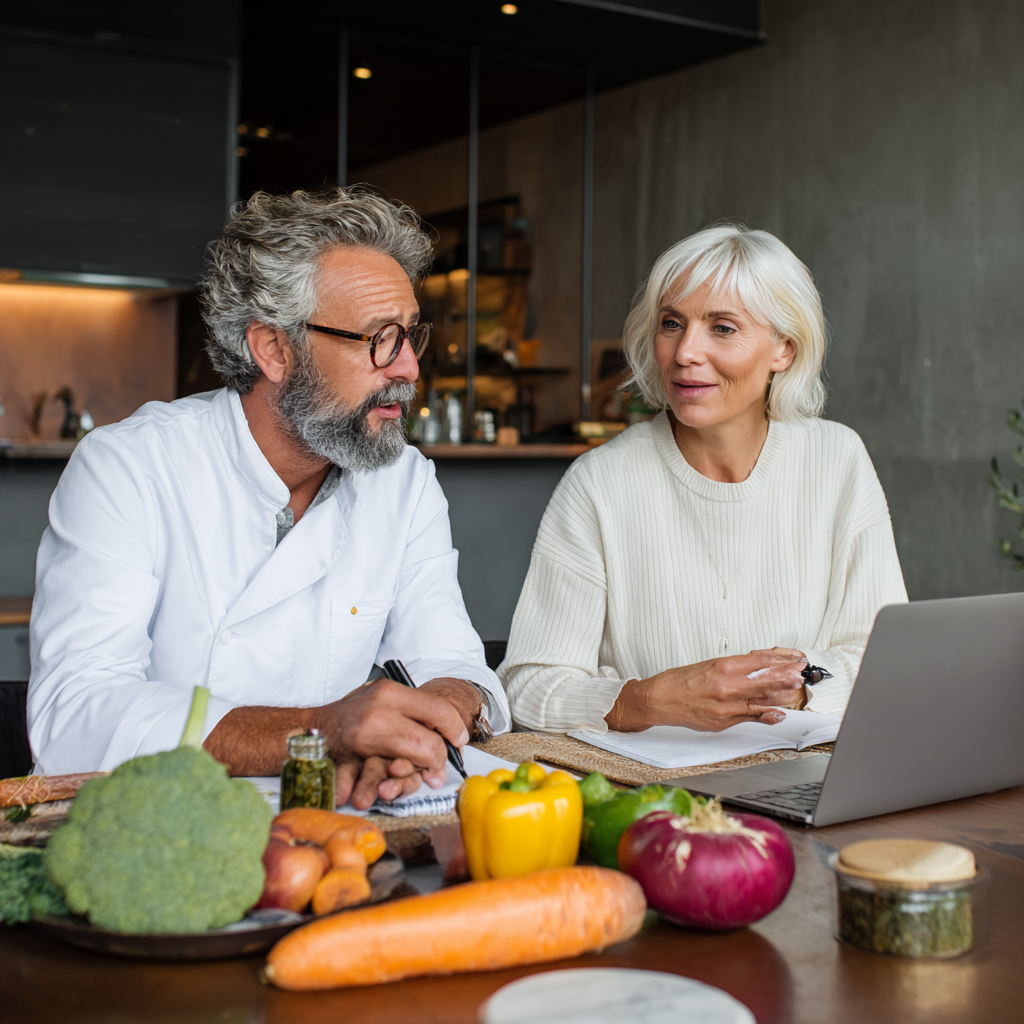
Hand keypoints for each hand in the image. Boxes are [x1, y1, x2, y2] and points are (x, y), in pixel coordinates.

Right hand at [315, 678, 468, 805]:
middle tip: (437, 770)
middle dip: (437, 759)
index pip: (437, 709)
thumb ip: (411, 710)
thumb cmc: (352, 714)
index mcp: (391, 692)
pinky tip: (370, 794)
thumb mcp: (383, 697)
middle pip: (425, 740)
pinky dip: (365, 787)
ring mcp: (362, 733)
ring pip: (403, 759)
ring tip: (423, 780)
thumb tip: (450, 732)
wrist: (310, 728)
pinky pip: (363, 775)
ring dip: (414, 778)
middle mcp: (378, 710)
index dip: (454, 728)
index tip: (459, 740)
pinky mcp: (347, 755)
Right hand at [606, 648, 807, 732]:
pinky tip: (779, 714)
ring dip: (782, 695)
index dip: (780, 659)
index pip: (760, 660)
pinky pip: (750, 718)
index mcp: (722, 667)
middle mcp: (727, 686)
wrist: (659, 700)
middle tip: (801, 673)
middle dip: (787, 676)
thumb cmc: (679, 681)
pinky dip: (766, 715)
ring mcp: (727, 706)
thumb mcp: (708, 664)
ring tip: (795, 690)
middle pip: (766, 681)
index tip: (793, 658)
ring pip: (762, 701)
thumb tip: (757, 664)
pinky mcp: (724, 722)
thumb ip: (734, 667)